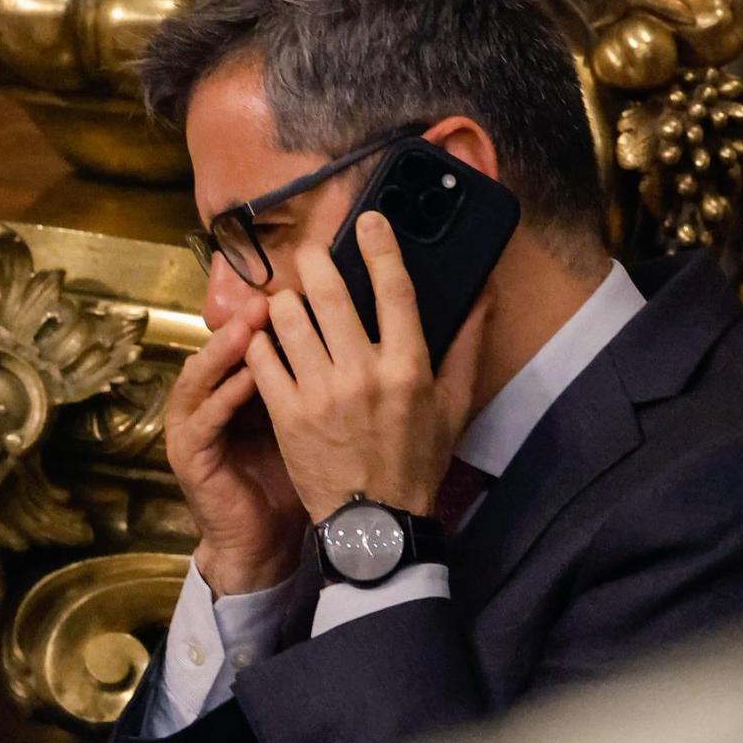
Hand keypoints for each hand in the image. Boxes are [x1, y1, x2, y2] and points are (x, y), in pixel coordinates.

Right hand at [165, 296, 307, 597]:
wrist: (264, 544)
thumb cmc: (295, 483)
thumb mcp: (312, 423)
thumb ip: (324, 381)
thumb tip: (370, 339)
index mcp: (243, 389)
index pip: (252, 340)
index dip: (272, 311)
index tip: (305, 287)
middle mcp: (212, 399)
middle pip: (223, 347)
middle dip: (248, 317)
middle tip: (275, 290)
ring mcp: (196, 424)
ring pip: (204, 373)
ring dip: (227, 347)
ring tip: (252, 322)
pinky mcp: (190, 453)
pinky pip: (205, 416)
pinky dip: (225, 394)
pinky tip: (248, 376)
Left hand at [245, 211, 488, 522]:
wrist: (375, 523)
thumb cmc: (416, 461)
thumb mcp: (455, 405)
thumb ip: (468, 345)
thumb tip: (482, 293)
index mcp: (408, 367)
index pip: (395, 289)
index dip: (381, 246)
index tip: (369, 219)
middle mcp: (363, 374)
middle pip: (329, 294)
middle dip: (316, 260)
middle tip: (311, 253)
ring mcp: (320, 393)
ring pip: (288, 319)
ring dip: (285, 301)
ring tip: (288, 301)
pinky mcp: (287, 414)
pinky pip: (262, 358)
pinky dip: (260, 341)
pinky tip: (267, 340)